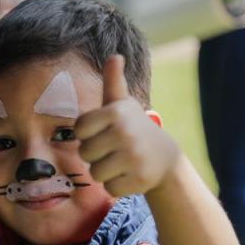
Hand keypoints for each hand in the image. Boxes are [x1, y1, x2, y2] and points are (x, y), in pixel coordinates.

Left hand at [75, 55, 180, 195]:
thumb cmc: (133, 127)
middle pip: (84, 153)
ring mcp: (133, 157)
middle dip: (96, 155)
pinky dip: (117, 186)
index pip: (78, 130)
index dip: (88, 134)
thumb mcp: (122, 104)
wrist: (165, 157)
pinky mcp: (138, 180)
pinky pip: (109, 189)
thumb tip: (115, 55)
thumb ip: (113, 81)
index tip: (104, 131)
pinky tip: (130, 175)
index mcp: (115, 112)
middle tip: (114, 149)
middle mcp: (124, 132)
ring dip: (105, 171)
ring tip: (122, 162)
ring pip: (95, 173)